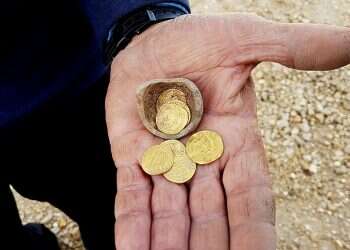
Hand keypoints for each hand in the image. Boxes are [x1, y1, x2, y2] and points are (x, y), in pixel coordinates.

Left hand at [106, 13, 349, 249]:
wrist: (149, 37)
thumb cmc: (196, 39)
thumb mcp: (246, 40)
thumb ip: (294, 49)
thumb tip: (349, 44)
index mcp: (235, 142)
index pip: (250, 200)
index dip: (253, 234)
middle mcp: (201, 160)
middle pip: (209, 217)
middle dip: (208, 248)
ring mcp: (164, 160)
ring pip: (170, 215)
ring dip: (168, 246)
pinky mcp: (130, 156)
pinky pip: (131, 196)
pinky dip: (133, 225)